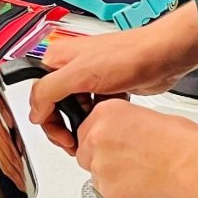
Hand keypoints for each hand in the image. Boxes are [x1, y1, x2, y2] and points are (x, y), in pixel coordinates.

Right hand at [30, 28, 197, 152]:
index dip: (48, 121)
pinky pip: (94, 109)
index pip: (39, 96)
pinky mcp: (107, 87)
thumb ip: (49, 91)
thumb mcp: (80, 74)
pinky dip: (98, 117)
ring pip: (75, 109)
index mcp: (56, 59)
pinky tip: (107, 119)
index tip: (63, 138)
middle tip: (76, 141)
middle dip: (65, 125)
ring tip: (93, 131)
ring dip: (82, 122)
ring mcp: (89, 78)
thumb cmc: (127, 55)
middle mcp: (70, 67)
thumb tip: (34, 112)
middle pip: (55, 105)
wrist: (163, 56)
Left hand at [76, 99, 197, 197]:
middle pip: (86, 154)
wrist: (197, 166)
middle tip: (128, 164)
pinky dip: (123, 196)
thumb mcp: (146, 116)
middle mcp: (97, 137)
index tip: (112, 148)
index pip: (86, 130)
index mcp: (105, 114)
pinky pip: (108, 196)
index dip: (101, 143)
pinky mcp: (109, 191)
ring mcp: (101, 165)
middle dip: (103, 161)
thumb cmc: (183, 142)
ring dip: (113, 179)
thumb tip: (119, 137)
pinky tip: (144, 188)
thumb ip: (122, 126)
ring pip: (96, 176)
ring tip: (142, 177)